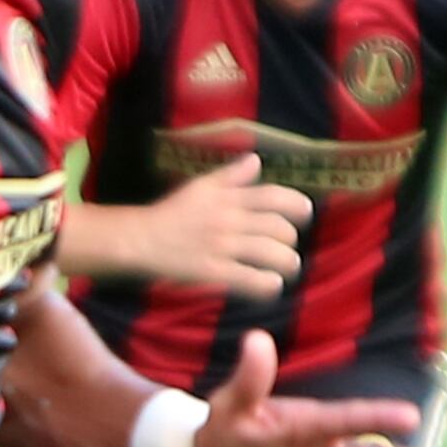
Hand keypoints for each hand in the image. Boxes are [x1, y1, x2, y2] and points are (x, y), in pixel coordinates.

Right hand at [133, 153, 309, 296]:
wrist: (140, 239)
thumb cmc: (172, 213)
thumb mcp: (200, 186)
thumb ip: (230, 175)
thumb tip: (256, 160)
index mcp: (227, 198)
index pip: (273, 196)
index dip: (296, 204)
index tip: (305, 212)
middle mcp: (229, 219)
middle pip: (278, 228)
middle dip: (290, 239)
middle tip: (287, 246)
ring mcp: (222, 246)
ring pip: (270, 253)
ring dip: (287, 263)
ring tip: (288, 268)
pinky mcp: (213, 271)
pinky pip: (250, 279)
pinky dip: (267, 284)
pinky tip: (271, 285)